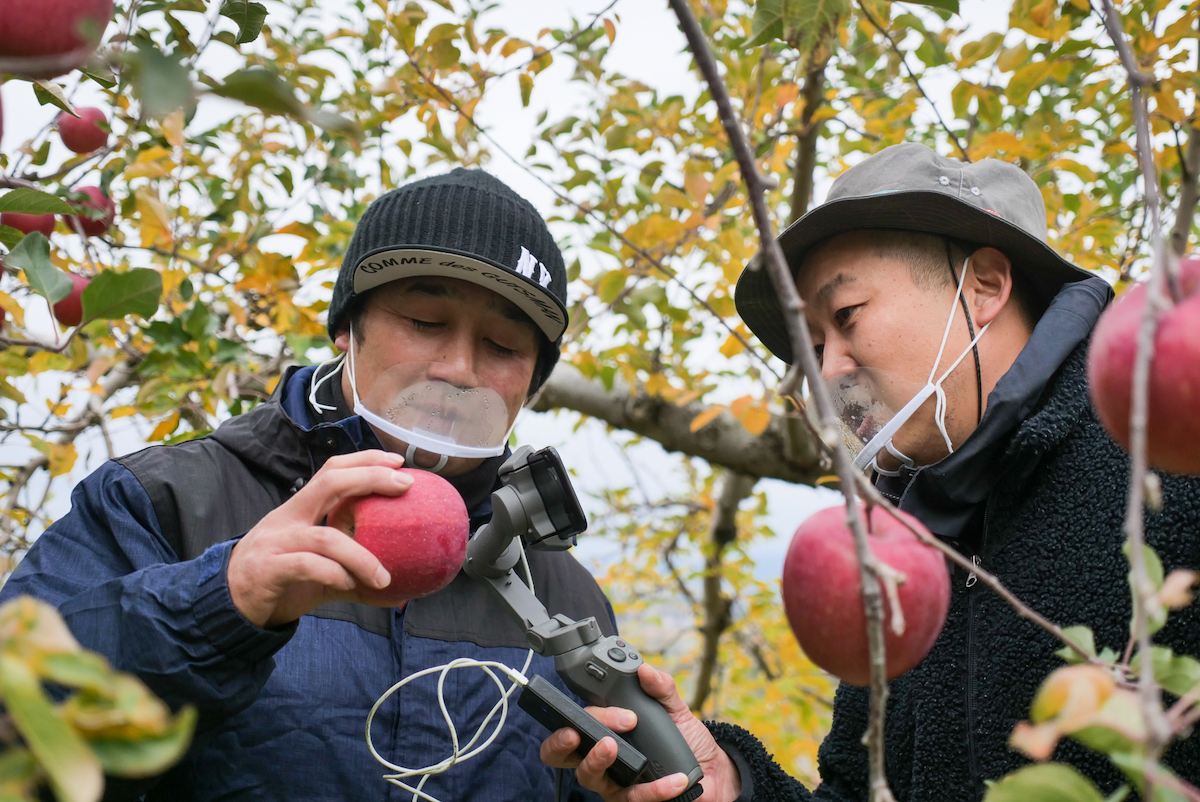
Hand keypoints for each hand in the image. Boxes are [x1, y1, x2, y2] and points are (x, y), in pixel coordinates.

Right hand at [228, 450, 412, 627]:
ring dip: (361, 556)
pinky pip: (307, 566)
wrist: (230, 604)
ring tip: (384, 577)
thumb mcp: (321, 573)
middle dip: (370, 477)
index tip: (397, 461)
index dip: (365, 460)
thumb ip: (355, 576)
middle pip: (329, 482)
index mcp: (300, 509)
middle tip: (404, 486)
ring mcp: (276, 541)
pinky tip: (348, 585)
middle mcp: (288, 518)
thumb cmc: (280, 580)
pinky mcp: (268, 569)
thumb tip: (398, 589)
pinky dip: (334, 574)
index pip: (332, 471)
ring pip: (325, 537)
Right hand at [539, 663, 742, 801]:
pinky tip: (675, 780)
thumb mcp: (676, 709)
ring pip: (587, 776)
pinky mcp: (632, 799)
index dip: (588, 715)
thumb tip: (645, 670)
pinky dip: (654, 789)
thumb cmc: (686, 739)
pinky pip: (633, 796)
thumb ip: (661, 688)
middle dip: (559, 741)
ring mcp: (614, 781)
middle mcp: (603, 756)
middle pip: (562, 752)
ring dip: (596, 761)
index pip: (582, 719)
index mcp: (608, 729)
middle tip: (575, 732)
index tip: (622, 714)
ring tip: (612, 747)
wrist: (714, 769)